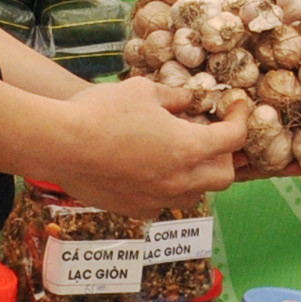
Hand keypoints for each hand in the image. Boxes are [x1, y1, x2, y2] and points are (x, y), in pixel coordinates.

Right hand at [39, 76, 248, 216]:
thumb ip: (175, 97)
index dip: (241, 119)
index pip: (233, 138)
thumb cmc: (102, 111)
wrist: (59, 145)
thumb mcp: (144, 91)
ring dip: (199, 175)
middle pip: (224, 176)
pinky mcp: (135, 210)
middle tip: (215, 134)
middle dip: (226, 154)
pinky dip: (169, 189)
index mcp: (189, 148)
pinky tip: (154, 172)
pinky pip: (164, 204)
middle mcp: (179, 180)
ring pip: (196, 194)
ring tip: (184, 154)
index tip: (237, 107)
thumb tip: (190, 100)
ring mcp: (157, 199)